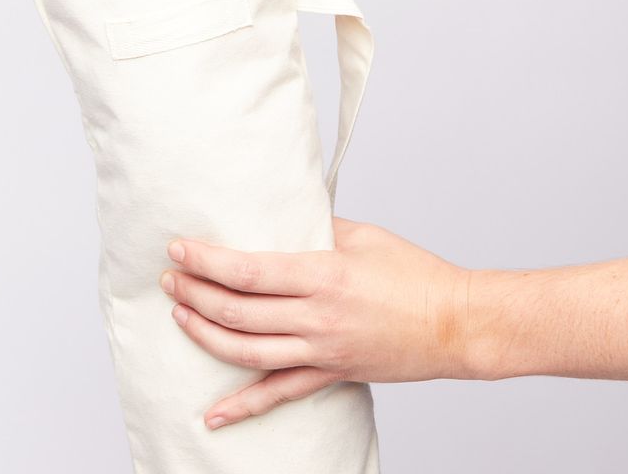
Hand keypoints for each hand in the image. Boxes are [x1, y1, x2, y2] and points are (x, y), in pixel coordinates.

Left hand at [160, 217, 472, 429]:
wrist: (457, 325)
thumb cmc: (416, 274)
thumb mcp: (363, 234)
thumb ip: (318, 225)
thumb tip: (283, 214)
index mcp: (323, 274)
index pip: (248, 270)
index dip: (207, 261)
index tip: (178, 249)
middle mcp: (317, 317)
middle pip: (238, 311)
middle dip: (195, 293)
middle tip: (169, 277)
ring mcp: (322, 351)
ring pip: (248, 352)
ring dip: (205, 335)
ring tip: (179, 315)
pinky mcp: (332, 374)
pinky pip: (280, 394)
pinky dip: (244, 405)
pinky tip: (214, 413)